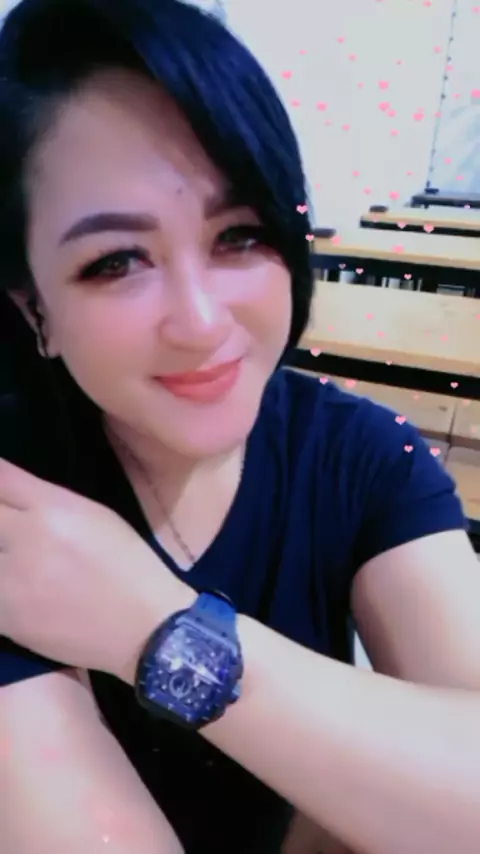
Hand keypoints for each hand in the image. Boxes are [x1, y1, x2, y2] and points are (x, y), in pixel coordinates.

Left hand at [0, 458, 192, 681]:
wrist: (144, 627)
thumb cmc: (128, 563)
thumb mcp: (95, 516)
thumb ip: (47, 500)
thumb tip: (10, 492)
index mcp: (52, 509)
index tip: (2, 491)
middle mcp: (25, 539)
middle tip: (11, 527)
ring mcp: (11, 583)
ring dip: (0, 554)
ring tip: (16, 559)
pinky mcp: (7, 619)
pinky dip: (2, 588)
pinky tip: (21, 590)